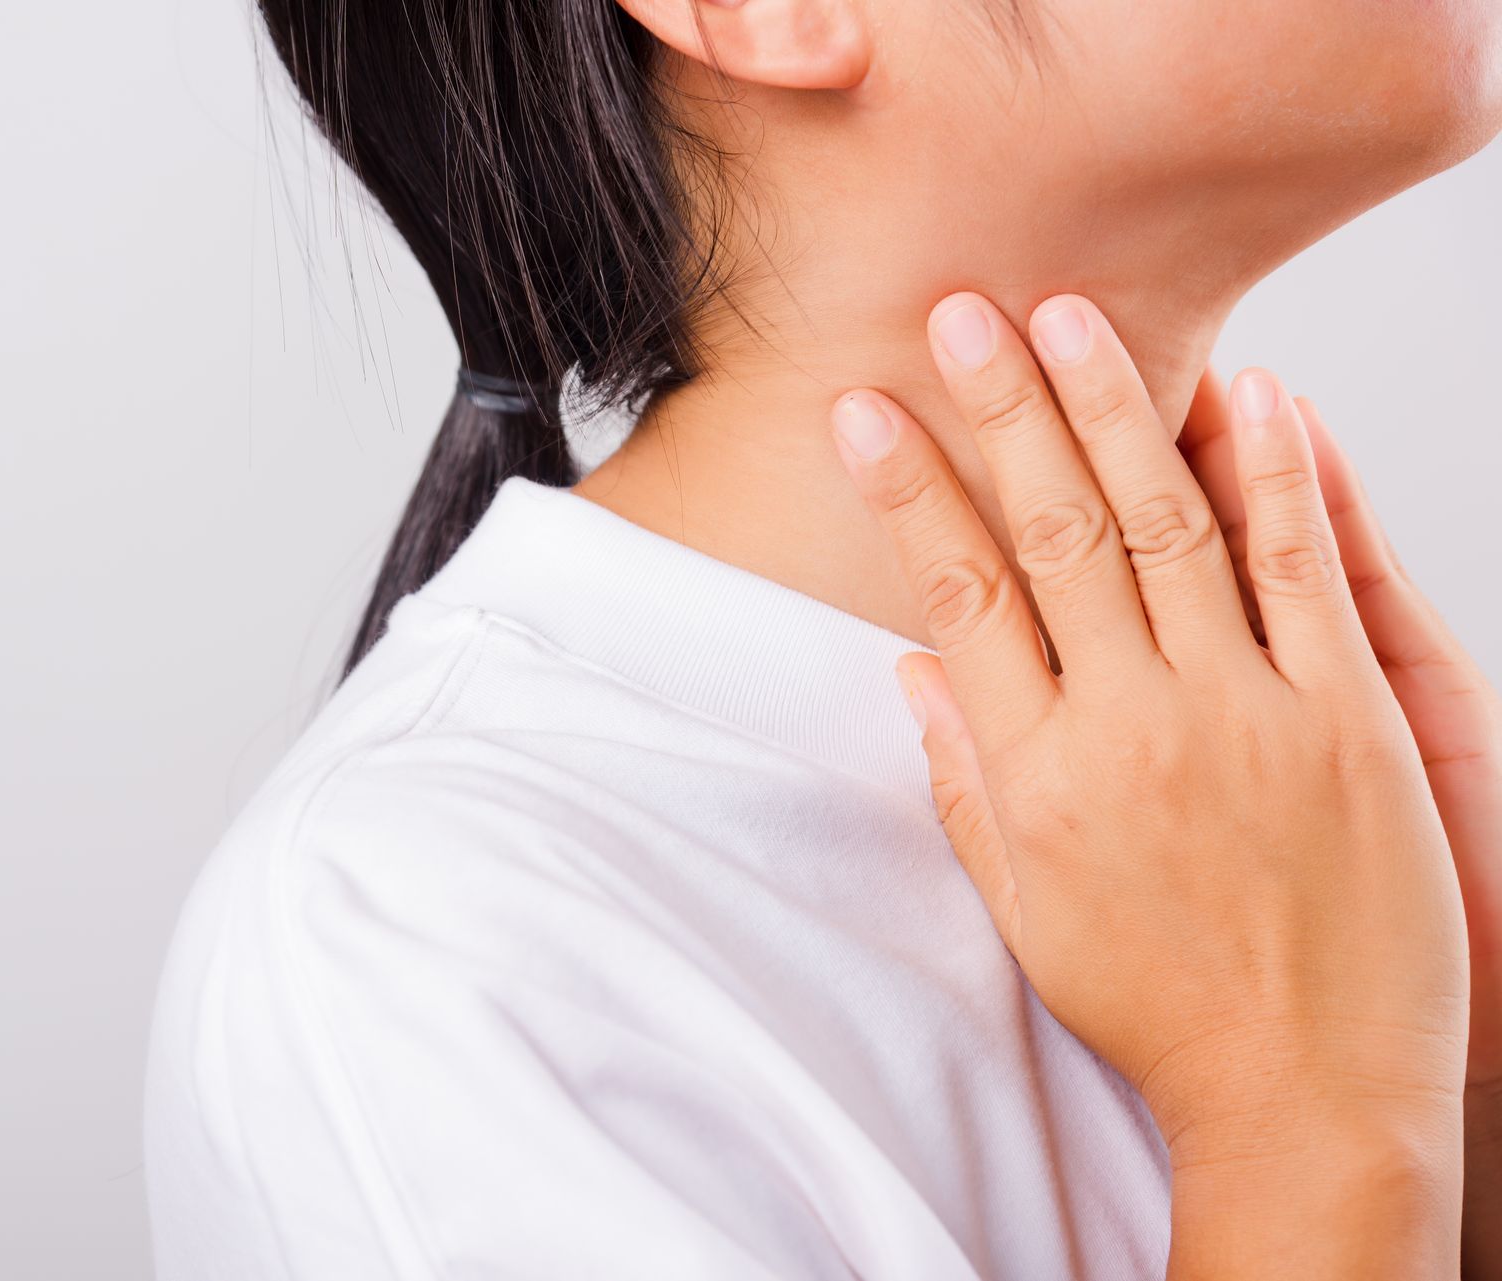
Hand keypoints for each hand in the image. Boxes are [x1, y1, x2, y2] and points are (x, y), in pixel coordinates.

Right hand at [829, 293, 1469, 1277]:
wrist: (1304, 1093)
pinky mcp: (1347, 720)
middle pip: (1053, 530)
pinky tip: (1249, 394)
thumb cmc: (1159, 1006)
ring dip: (1118, 408)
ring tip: (1074, 319)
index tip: (865, 411)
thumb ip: (968, 781)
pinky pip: (1306, 574)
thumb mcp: (1028, 909)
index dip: (909, 489)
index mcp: (1041, 771)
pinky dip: (1277, 478)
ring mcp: (1245, 713)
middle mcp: (1131, 724)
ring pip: (1167, 527)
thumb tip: (914, 673)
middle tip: (964, 312)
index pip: (958, 591)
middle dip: (1002, 406)